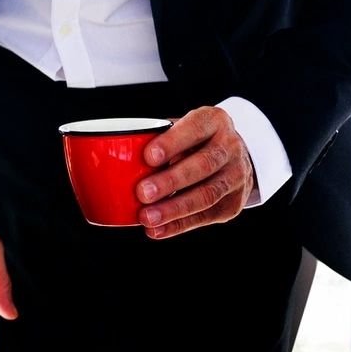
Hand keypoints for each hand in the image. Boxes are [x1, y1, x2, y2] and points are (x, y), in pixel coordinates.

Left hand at [136, 105, 255, 237]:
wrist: (232, 158)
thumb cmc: (192, 141)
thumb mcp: (180, 129)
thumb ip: (156, 139)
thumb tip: (113, 159)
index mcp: (215, 121)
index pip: (196, 128)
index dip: (172, 143)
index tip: (147, 156)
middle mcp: (231, 146)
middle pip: (203, 164)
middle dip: (171, 181)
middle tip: (142, 193)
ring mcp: (236, 176)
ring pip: (207, 194)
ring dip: (174, 209)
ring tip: (146, 217)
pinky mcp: (234, 203)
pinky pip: (206, 216)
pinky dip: (178, 225)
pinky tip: (157, 230)